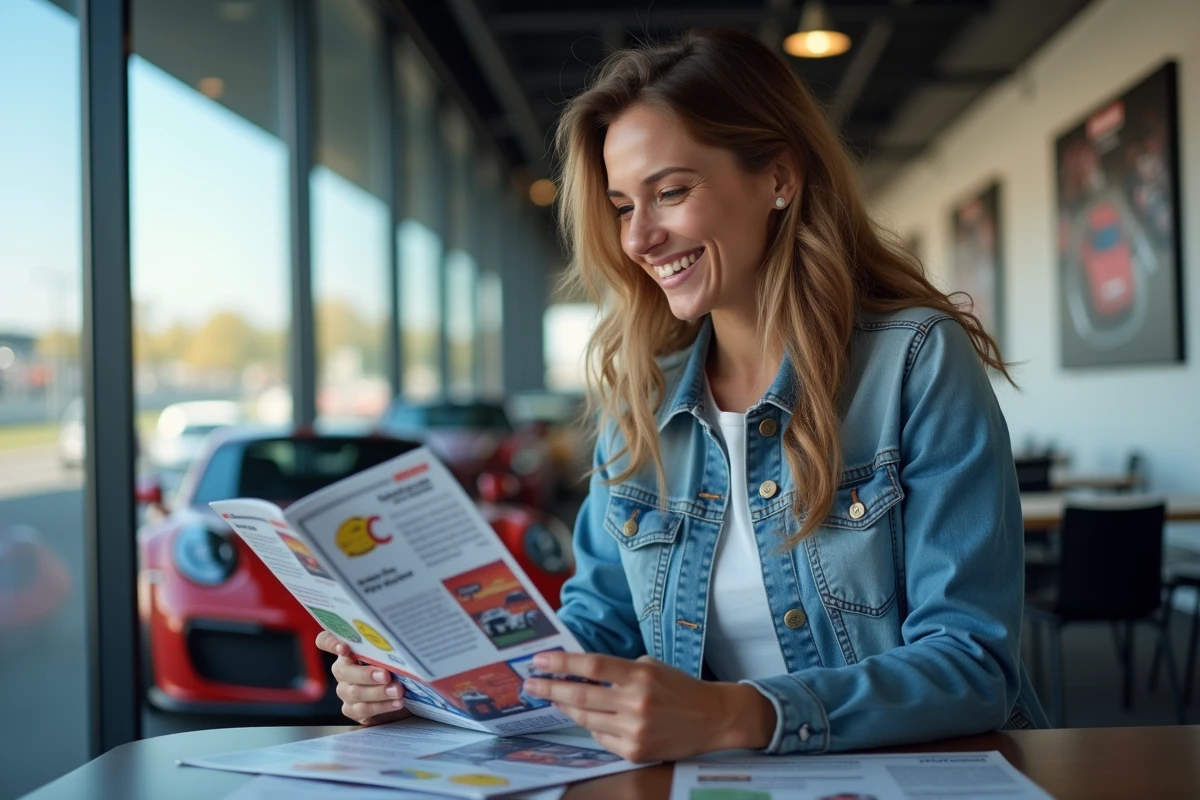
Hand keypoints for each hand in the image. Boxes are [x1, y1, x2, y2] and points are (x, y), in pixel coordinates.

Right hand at [315, 631, 409, 725]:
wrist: (402, 696)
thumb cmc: (396, 668)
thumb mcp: (391, 656)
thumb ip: (385, 651)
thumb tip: (396, 648)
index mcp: (348, 651)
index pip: (326, 641)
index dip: (330, 643)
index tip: (344, 648)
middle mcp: (342, 670)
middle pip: (343, 670)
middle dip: (366, 674)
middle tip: (386, 676)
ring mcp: (345, 691)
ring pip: (354, 692)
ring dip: (378, 692)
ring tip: (397, 691)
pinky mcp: (352, 710)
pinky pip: (362, 709)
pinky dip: (382, 706)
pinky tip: (396, 703)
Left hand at [521, 652, 776, 761]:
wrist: (711, 719)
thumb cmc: (678, 687)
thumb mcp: (650, 666)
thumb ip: (618, 669)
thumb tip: (580, 670)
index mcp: (640, 675)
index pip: (592, 665)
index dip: (562, 663)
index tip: (539, 660)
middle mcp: (636, 703)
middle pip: (581, 694)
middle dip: (550, 688)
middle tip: (529, 683)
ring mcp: (634, 730)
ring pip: (586, 718)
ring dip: (565, 707)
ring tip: (552, 698)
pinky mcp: (635, 751)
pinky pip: (601, 737)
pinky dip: (591, 725)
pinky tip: (585, 716)